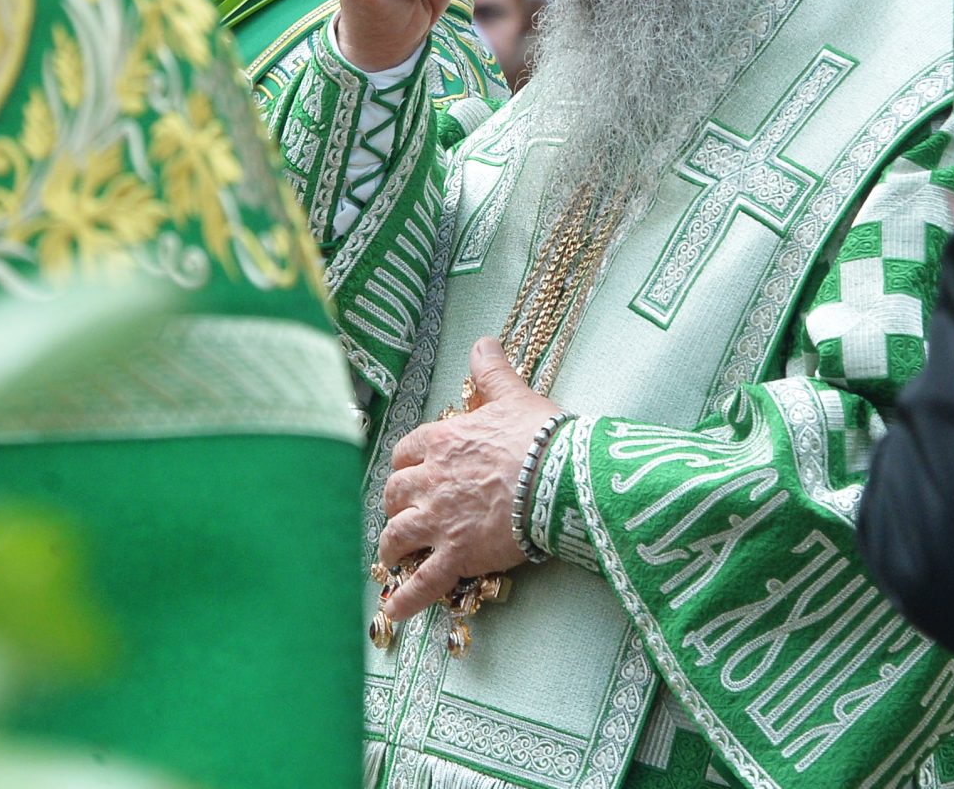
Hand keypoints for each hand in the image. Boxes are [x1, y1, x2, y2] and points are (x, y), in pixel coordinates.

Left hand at [376, 339, 559, 619]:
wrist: (561, 477)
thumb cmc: (540, 436)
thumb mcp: (514, 394)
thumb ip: (492, 371)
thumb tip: (483, 341)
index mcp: (442, 442)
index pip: (406, 453)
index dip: (407, 465)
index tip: (412, 472)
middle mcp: (431, 481)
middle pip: (395, 495)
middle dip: (396, 506)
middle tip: (404, 515)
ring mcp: (440, 520)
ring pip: (398, 536)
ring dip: (392, 548)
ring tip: (393, 559)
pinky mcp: (457, 555)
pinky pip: (422, 582)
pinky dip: (405, 600)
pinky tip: (393, 612)